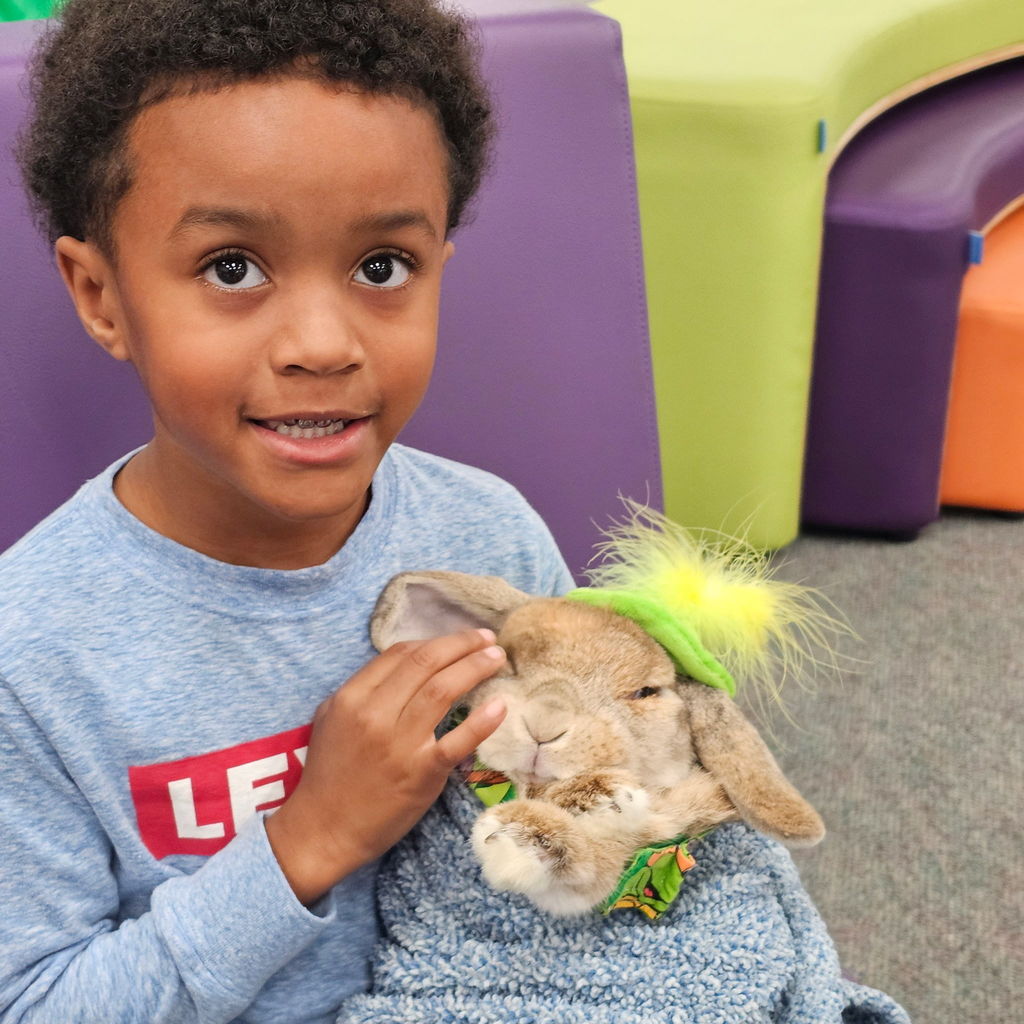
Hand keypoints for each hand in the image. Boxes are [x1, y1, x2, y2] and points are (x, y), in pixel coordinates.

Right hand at [265, 629, 506, 903]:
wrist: (324, 830)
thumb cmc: (329, 774)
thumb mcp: (331, 719)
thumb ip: (363, 689)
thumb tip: (404, 665)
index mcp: (353, 697)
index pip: (400, 653)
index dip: (434, 641)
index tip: (457, 640)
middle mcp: (376, 714)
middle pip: (426, 662)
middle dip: (462, 643)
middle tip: (487, 638)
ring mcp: (400, 743)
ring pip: (443, 689)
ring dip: (475, 666)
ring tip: (496, 656)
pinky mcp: (422, 773)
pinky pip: (458, 740)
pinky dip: (482, 720)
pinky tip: (500, 705)